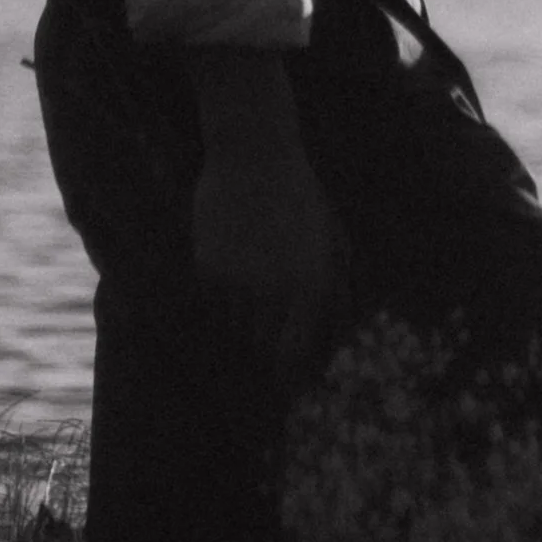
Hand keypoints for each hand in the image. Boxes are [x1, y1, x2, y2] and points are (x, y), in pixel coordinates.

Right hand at [179, 48, 347, 391]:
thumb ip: (334, 297)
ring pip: (235, 325)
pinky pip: (213, 301)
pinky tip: (232, 257)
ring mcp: (238, 283)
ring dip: (244, 316)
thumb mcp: (333, 245)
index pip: (295, 358)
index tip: (285, 390)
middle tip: (267, 336)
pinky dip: (221, 293)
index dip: (288, 379)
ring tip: (253, 278)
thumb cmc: (302, 199)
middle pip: (262, 346)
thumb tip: (327, 347)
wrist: (254, 151)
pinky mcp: (207, 269)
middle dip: (266, 345)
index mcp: (314, 288)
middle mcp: (276, 293)